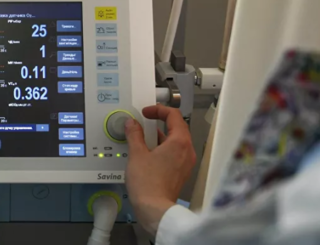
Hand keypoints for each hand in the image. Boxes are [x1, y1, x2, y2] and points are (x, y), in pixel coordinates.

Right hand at [125, 105, 196, 236]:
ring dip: (160, 136)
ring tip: (143, 138)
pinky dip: (163, 148)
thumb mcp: (136, 154)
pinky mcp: (181, 173)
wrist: (155, 210)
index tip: (146, 112)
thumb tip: (132, 123)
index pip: (174, 115)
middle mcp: (187, 151)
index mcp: (180, 142)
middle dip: (160, 122)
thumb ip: (134, 134)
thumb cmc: (148, 183)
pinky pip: (175, 153)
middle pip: (177, 127)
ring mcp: (186, 163)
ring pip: (176, 141)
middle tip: (144, 122)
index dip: (158, 110)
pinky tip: (148, 154)